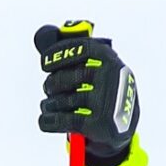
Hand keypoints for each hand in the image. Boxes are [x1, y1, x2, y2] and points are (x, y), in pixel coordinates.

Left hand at [34, 21, 137, 165]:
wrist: (122, 130)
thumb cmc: (103, 95)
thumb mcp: (98, 72)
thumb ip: (74, 56)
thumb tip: (43, 35)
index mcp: (112, 61)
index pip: (84, 49)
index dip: (61, 53)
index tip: (45, 62)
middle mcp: (113, 79)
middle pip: (70, 76)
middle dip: (53, 83)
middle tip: (48, 89)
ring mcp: (107, 103)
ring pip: (65, 99)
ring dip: (50, 104)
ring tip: (48, 105)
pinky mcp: (100, 124)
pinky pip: (64, 120)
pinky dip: (50, 120)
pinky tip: (45, 120)